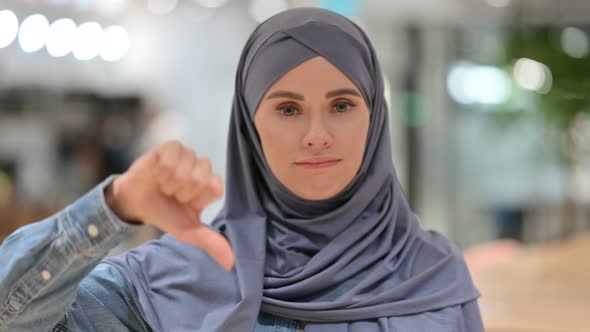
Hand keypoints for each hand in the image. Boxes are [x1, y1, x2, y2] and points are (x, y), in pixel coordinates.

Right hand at [105, 140, 233, 270]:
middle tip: (173, 194)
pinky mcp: (171, 147)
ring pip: (185, 171)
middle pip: (201, 179)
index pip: (215, 188)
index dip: (197, 198)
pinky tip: (156, 174)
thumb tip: (231, 263)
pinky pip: (171, 160)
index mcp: (210, 186)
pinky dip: (161, 172)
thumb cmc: (164, 214)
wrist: (136, 203)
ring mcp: (188, 155)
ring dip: (170, 183)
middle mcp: (202, 168)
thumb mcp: (187, 231)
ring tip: (164, 184)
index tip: (186, 203)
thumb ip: (211, 242)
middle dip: (182, 193)